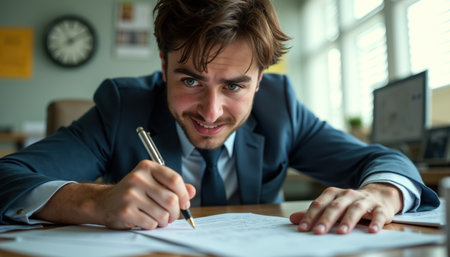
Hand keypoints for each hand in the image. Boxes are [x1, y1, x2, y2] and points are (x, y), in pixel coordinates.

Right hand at [35, 160, 194, 229]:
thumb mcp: (152, 183)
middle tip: (172, 215)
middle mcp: (138, 178)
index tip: (185, 203)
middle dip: (176, 212)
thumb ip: (173, 186)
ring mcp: (131, 194)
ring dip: (164, 221)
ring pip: (163, 214)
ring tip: (158, 218)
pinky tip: (145, 220)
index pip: (175, 179)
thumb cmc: (133, 192)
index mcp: (147, 167)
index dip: (184, 194)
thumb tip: (192, 191)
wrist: (104, 202)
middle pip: (171, 199)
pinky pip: (151, 223)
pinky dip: (152, 225)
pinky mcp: (126, 211)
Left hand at [289, 183, 402, 233]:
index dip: (310, 216)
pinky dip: (376, 222)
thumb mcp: (331, 206)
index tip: (303, 229)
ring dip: (348, 220)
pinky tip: (372, 230)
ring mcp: (365, 200)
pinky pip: (378, 214)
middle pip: (335, 206)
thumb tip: (293, 219)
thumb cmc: (350, 204)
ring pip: (355, 208)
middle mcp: (348, 194)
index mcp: (334, 194)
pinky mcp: (381, 208)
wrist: (379, 195)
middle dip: (326, 219)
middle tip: (318, 232)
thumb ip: (314, 213)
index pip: (320, 204)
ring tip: (341, 232)